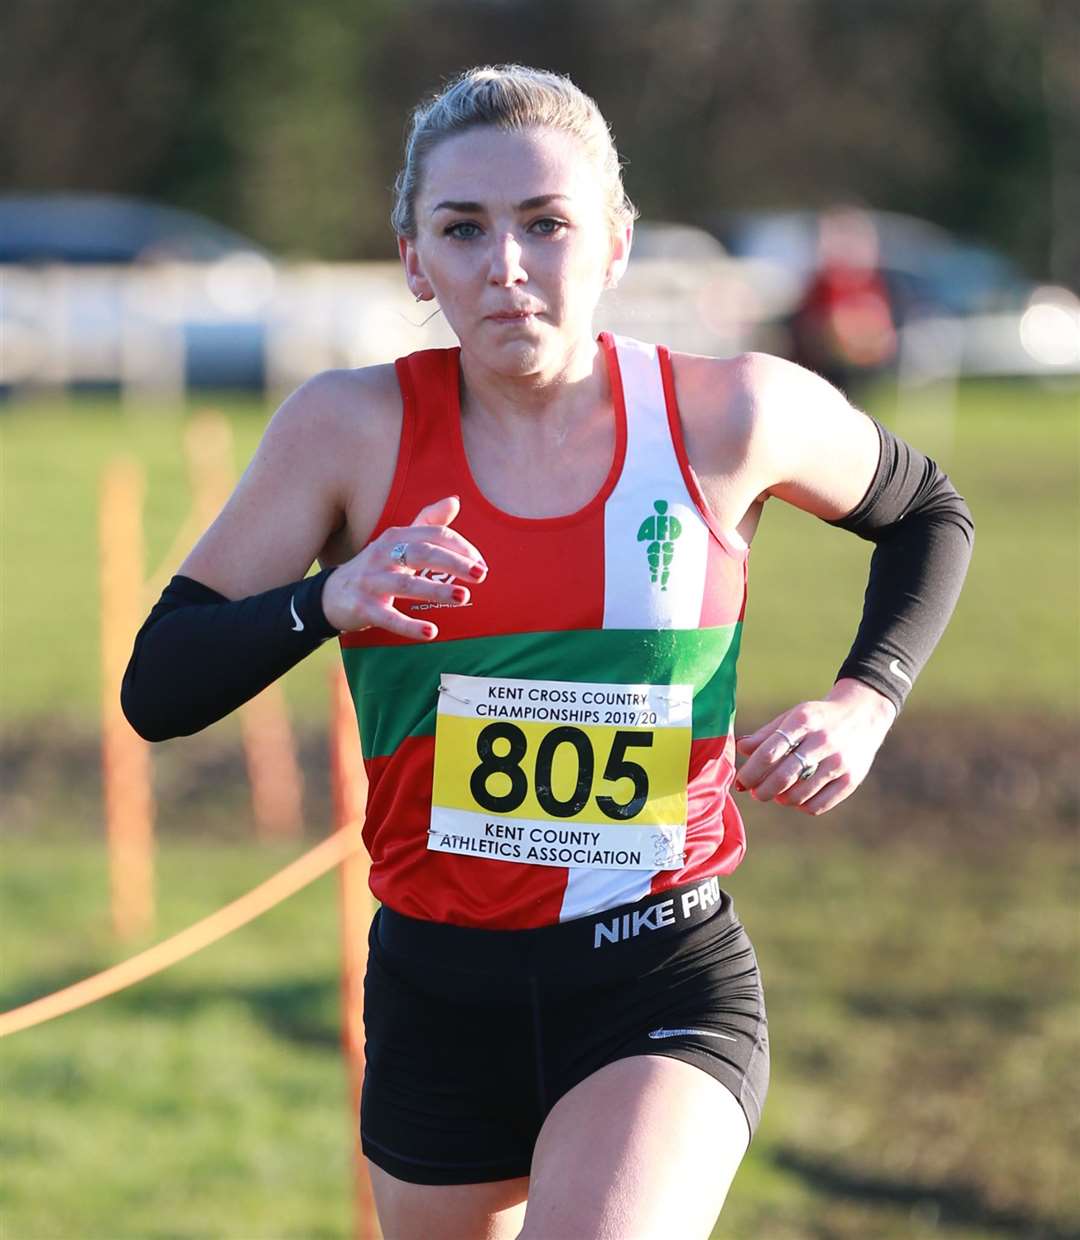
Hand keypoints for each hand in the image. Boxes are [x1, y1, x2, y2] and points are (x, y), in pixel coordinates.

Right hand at [321, 495, 486, 639]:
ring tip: (462, 597)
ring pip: (405, 584)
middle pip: (421, 553)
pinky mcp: (362, 608)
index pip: (433, 535)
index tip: (480, 564)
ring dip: (436, 590)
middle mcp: (382, 555)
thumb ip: (427, 523)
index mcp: (395, 537)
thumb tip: (454, 501)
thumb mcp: (398, 542)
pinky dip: (409, 625)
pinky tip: (431, 632)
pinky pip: (388, 617)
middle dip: (453, 562)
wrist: (331, 595)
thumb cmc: (376, 567)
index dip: (460, 547)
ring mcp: (370, 581)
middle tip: (481, 574)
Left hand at [733, 679, 895, 815]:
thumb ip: (765, 735)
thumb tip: (740, 749)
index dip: (750, 772)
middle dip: (762, 790)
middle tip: (755, 793)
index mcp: (803, 721)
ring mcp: (839, 762)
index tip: (741, 781)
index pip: (769, 752)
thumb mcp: (792, 717)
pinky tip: (797, 798)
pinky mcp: (852, 779)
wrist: (863, 715)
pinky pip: (818, 805)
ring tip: (776, 794)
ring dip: (780, 799)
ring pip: (799, 794)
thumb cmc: (817, 719)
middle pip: (783, 776)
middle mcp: (823, 741)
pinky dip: (801, 806)